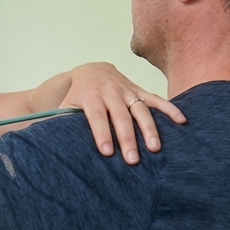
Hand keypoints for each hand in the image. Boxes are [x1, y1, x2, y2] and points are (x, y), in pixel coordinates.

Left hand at [61, 63, 184, 163]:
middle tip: (132, 159)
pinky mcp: (140, 90)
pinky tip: (182, 121)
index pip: (97, 116)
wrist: (90, 70)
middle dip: (127, 137)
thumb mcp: (66, 105)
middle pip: (121, 116)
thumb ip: (61, 122)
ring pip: (141, 110)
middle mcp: (111, 92)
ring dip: (149, 129)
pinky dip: (170, 109)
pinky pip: (157, 99)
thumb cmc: (76, 96)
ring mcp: (128, 91)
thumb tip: (47, 144)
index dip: (102, 133)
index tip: (107, 151)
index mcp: (90, 97)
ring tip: (155, 149)